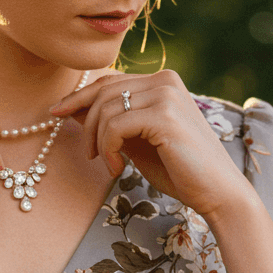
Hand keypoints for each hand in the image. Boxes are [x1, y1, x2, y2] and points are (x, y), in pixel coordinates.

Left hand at [50, 70, 255, 221]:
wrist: (216, 192)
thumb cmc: (178, 169)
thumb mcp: (136, 142)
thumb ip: (111, 123)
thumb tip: (72, 110)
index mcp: (162, 81)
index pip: (109, 81)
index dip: (79, 96)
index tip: (57, 113)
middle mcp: (165, 80)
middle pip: (103, 92)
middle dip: (86, 124)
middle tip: (88, 156)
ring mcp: (166, 95)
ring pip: (106, 110)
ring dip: (98, 143)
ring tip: (109, 165)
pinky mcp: (164, 116)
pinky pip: (115, 127)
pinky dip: (108, 149)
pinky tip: (118, 168)